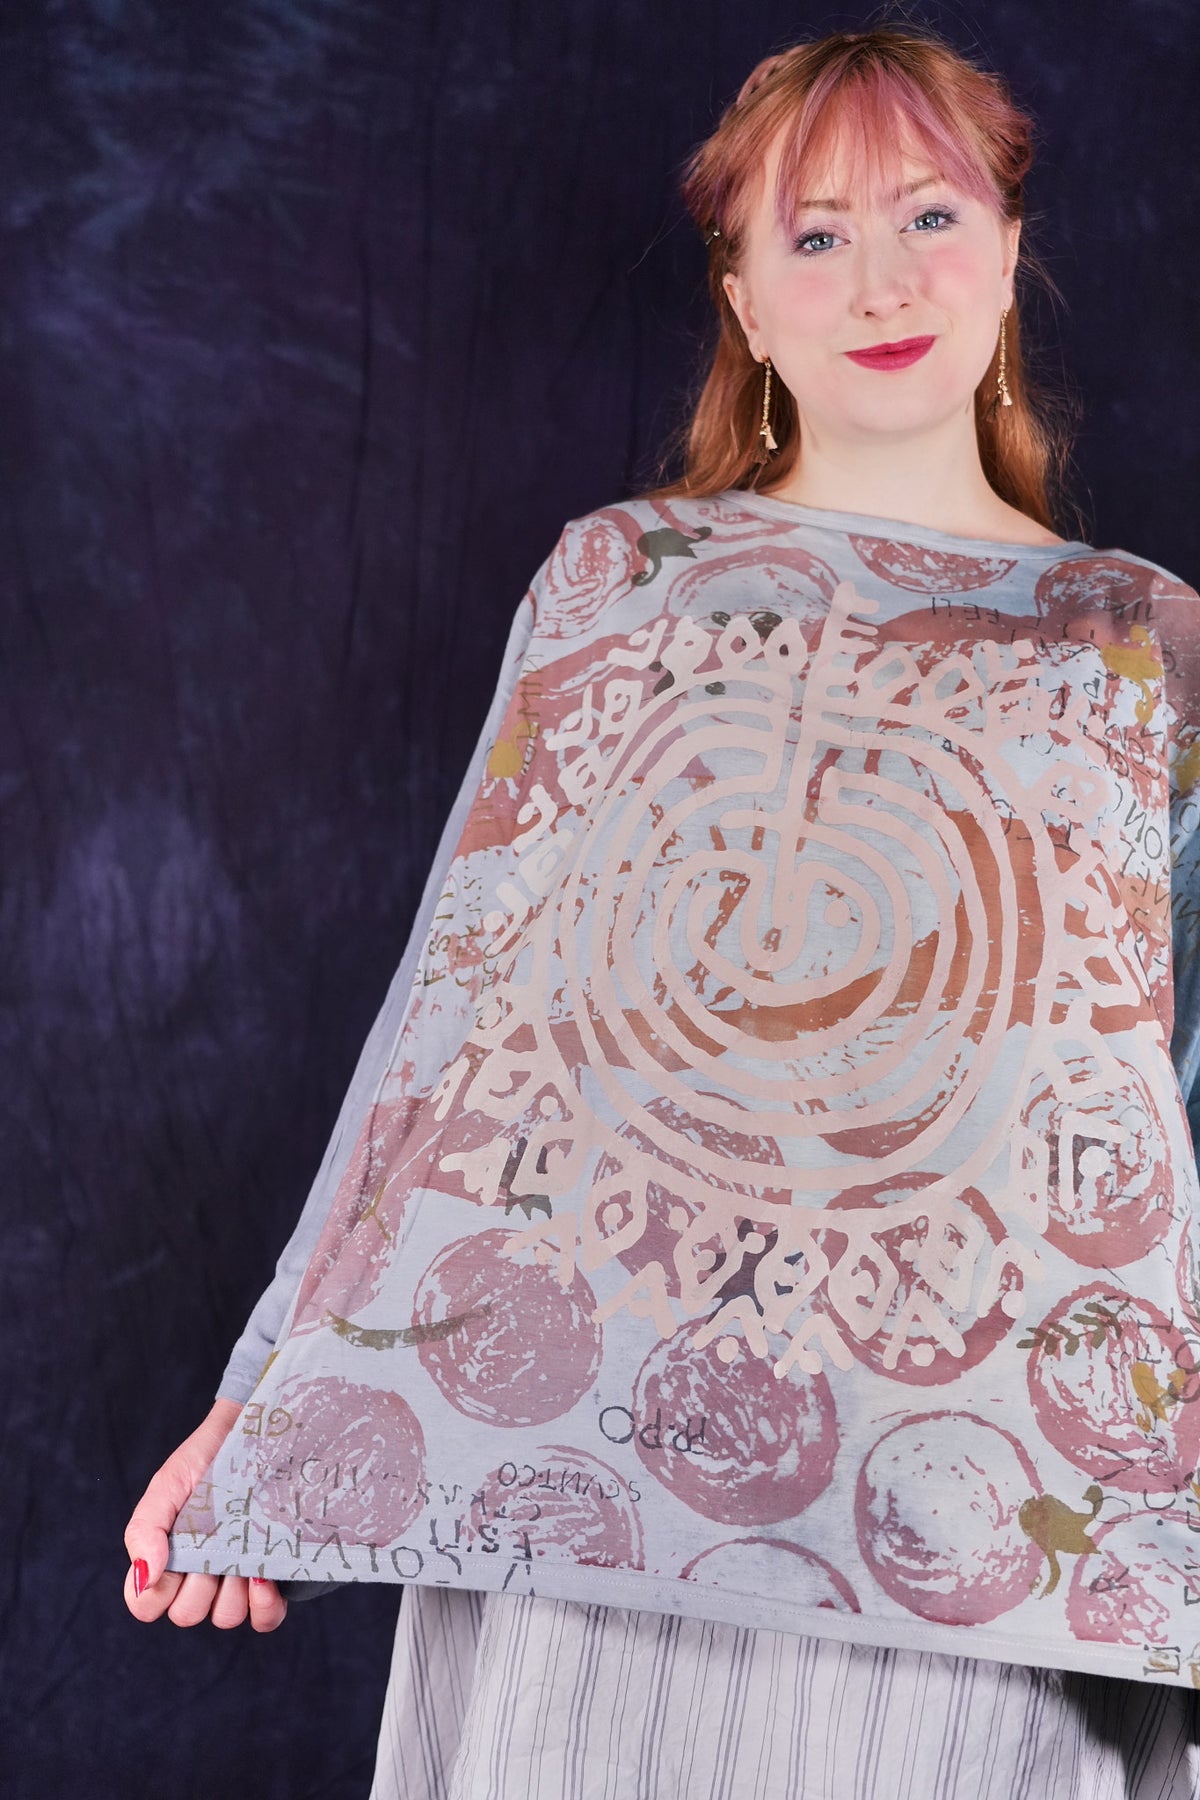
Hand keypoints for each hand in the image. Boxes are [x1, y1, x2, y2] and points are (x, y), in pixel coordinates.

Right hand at [123, 1396, 286, 1631]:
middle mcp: (198, 1577)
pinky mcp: (271, 1578)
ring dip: (231, 1590)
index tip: (172, 1561)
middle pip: (187, 1614)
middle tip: (210, 1544)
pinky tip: (263, 1576)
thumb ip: (144, 1530)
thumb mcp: (166, 1487)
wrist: (253, 1434)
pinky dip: (264, 1606)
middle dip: (198, 1584)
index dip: (155, 1595)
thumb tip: (144, 1577)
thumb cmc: (203, 1461)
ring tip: (239, 1552)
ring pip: (225, 1617)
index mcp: (165, 1561)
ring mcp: (235, 1579)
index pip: (146, 1606)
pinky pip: (266, 1618)